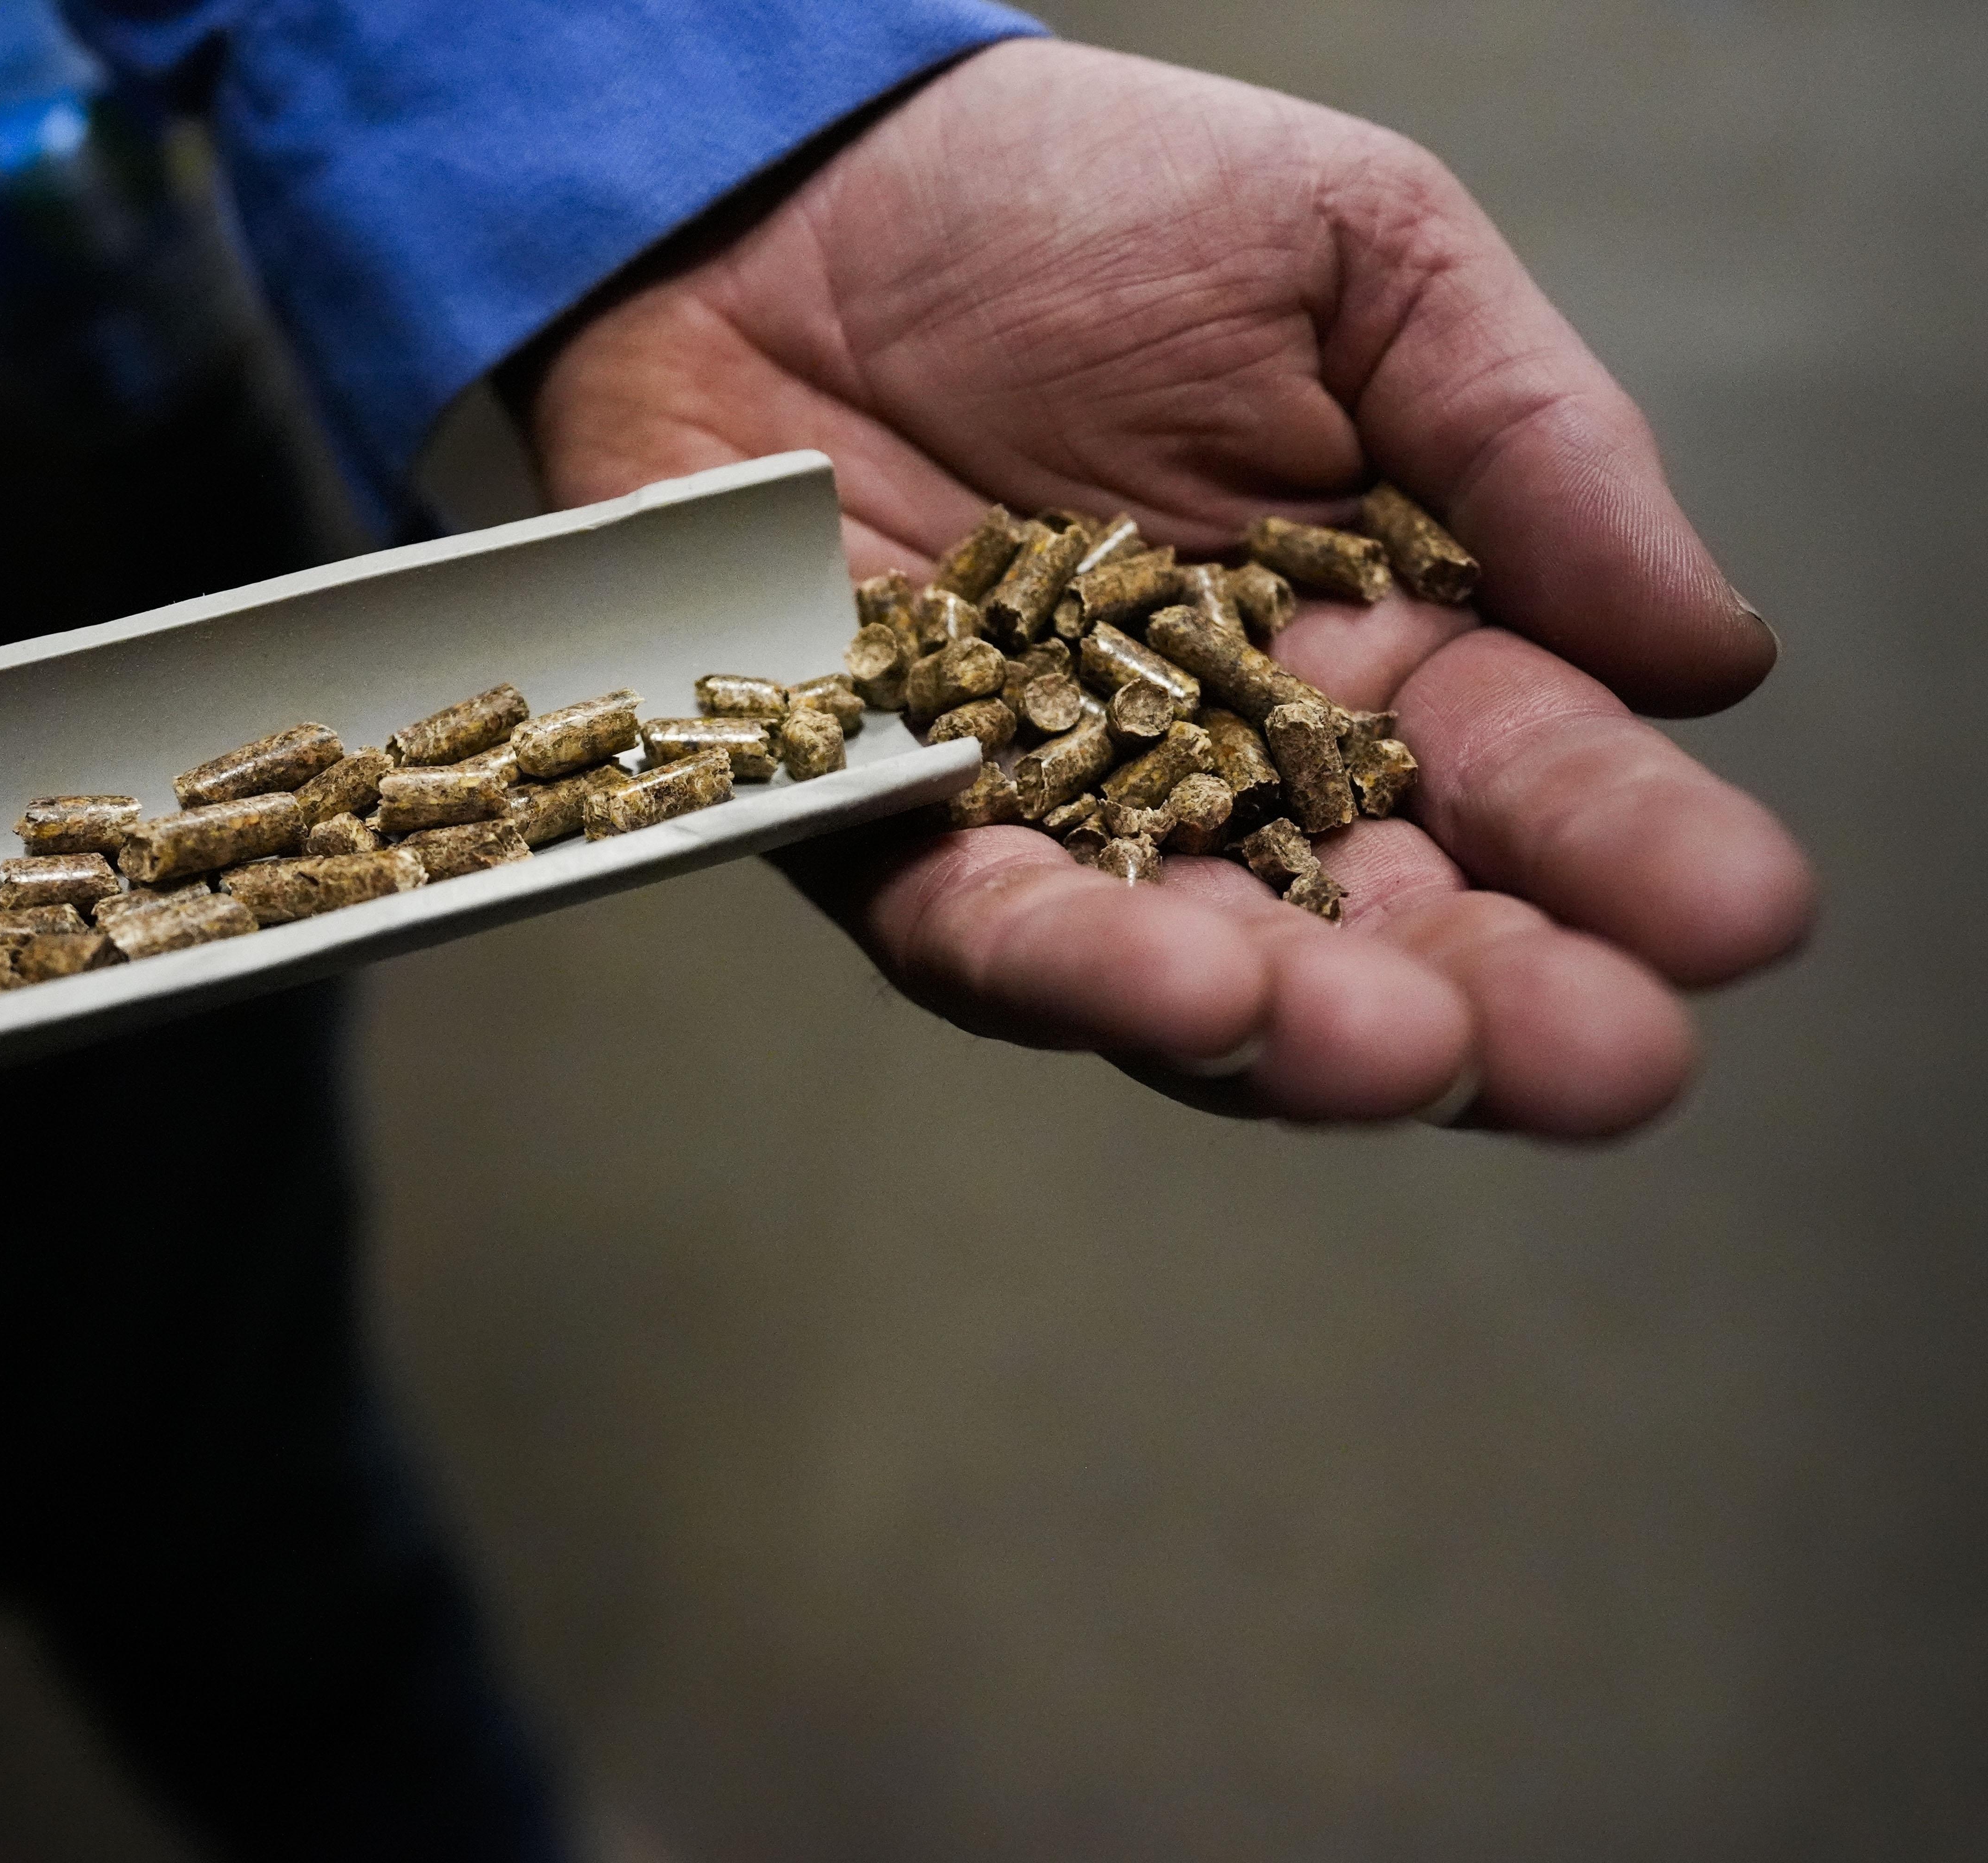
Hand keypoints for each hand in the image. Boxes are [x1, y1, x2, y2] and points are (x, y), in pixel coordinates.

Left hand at [517, 39, 1812, 1135]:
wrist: (796, 192)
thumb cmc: (1078, 206)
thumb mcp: (1355, 262)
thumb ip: (1527, 445)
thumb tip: (1713, 654)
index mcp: (1372, 644)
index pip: (1526, 776)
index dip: (1631, 854)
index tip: (1740, 914)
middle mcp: (1224, 765)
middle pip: (1380, 923)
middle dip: (1497, 1003)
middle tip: (1607, 1059)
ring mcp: (1055, 814)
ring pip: (1195, 973)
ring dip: (1299, 1029)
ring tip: (1402, 1050)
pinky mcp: (883, 828)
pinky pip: (980, 929)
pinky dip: (1077, 968)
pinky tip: (1191, 992)